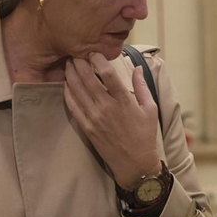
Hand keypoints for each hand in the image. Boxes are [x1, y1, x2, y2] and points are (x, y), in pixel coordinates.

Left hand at [64, 53, 162, 189]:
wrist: (135, 164)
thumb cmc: (145, 136)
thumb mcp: (150, 109)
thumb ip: (142, 86)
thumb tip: (138, 67)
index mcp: (124, 101)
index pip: (108, 74)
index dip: (98, 59)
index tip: (94, 52)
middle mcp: (107, 108)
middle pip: (88, 79)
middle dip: (79, 63)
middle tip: (75, 53)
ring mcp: (95, 118)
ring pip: (78, 91)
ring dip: (71, 75)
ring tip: (68, 64)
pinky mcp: (87, 128)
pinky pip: (73, 107)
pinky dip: (68, 94)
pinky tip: (66, 84)